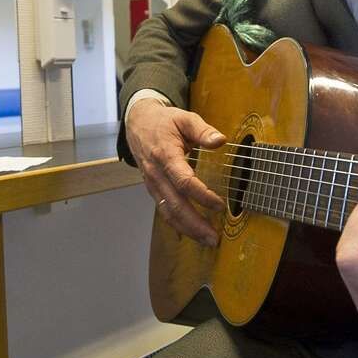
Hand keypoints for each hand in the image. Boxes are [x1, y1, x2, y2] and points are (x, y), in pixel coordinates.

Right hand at [126, 97, 226, 245]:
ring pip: (168, 211)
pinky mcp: (153, 188)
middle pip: (175, 204)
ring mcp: (152, 183)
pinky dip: (177, 224)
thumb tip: (220, 141)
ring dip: (187, 228)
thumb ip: (203, 130)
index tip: (220, 205)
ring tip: (207, 240)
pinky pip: (163, 210)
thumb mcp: (184, 118)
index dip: (202, 195)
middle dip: (195, 223)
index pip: (183, 181)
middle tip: (214, 237)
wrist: (137, 122)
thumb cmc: (164, 121)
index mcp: (165, 154)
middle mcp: (156, 173)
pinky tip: (190, 234)